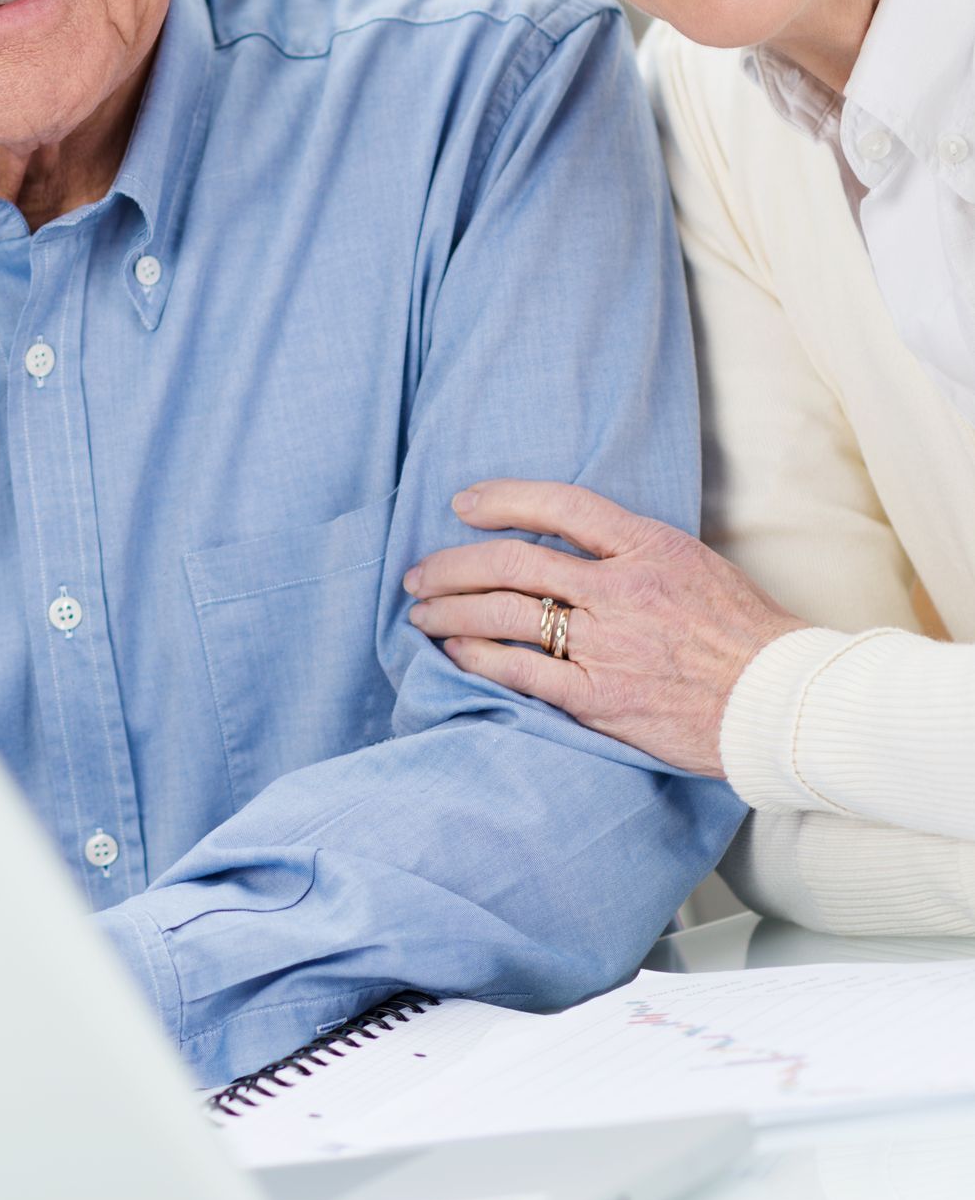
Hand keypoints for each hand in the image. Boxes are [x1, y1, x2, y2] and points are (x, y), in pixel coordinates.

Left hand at [402, 479, 800, 776]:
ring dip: (453, 611)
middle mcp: (623, 590)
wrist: (780, 701)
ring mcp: (609, 645)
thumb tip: (572, 549)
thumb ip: (634, 554)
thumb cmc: (745, 635)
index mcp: (649, 547)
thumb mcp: (695, 566)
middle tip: (419, 573)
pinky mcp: (601, 697)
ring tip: (421, 613)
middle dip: (453, 565)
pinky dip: (479, 658)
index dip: (503, 497)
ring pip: (508, 614)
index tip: (463, 503)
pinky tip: (453, 652)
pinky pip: (523, 672)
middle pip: (515, 562)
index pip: (562, 506)